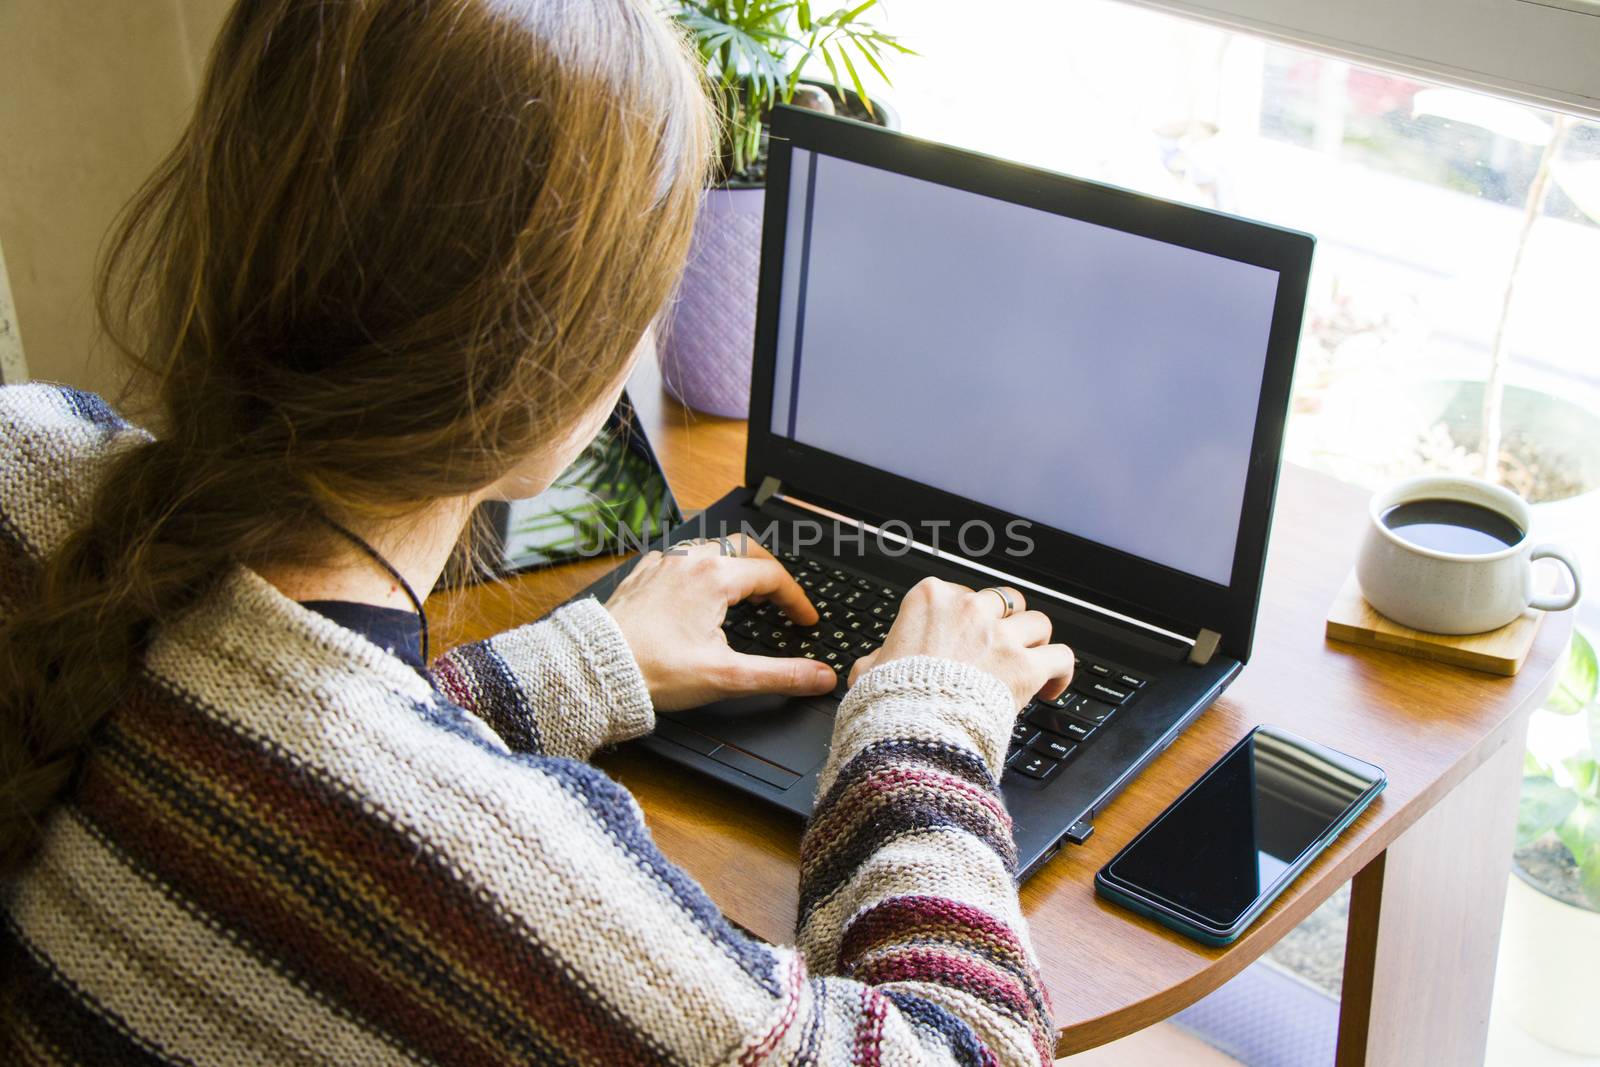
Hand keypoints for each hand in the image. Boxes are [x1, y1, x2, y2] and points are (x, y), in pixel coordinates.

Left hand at [604, 535, 837, 711]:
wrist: (595, 669)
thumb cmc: (654, 670)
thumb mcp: (727, 676)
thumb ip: (780, 675)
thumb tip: (820, 677)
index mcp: (714, 577)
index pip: (772, 576)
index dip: (796, 600)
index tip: (805, 621)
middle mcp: (689, 561)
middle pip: (744, 549)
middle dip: (768, 571)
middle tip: (780, 597)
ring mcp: (662, 564)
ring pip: (710, 549)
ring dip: (734, 567)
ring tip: (745, 594)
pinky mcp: (642, 575)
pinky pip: (679, 558)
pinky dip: (701, 570)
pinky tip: (698, 592)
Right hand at [847, 578, 1074, 710]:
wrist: (910, 729)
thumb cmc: (889, 700)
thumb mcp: (868, 672)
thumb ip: (877, 658)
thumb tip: (875, 663)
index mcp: (929, 598)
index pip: (959, 593)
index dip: (964, 619)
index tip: (963, 640)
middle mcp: (969, 608)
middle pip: (1003, 601)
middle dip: (1003, 624)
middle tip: (999, 648)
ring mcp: (1000, 636)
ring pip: (1037, 623)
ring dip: (1034, 643)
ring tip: (1029, 662)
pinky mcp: (1024, 666)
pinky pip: (1061, 656)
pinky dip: (1060, 671)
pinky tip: (1050, 687)